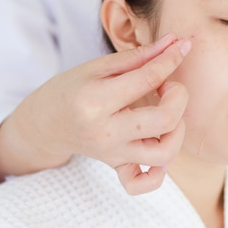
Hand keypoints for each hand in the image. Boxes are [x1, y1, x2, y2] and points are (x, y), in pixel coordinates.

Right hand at [0, 34, 191, 194]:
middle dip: (178, 97)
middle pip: (164, 121)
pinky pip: (142, 183)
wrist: (44, 124)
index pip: (148, 79)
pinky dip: (159, 172)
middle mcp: (106, 132)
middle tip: (168, 86)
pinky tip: (159, 146)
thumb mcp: (97, 66)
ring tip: (166, 114)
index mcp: (96, 101)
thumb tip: (175, 43)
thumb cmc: (70, 89)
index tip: (183, 47)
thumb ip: (138, 56)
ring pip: (164, 154)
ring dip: (178, 131)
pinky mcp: (116, 166)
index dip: (171, 59)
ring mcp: (112, 153)